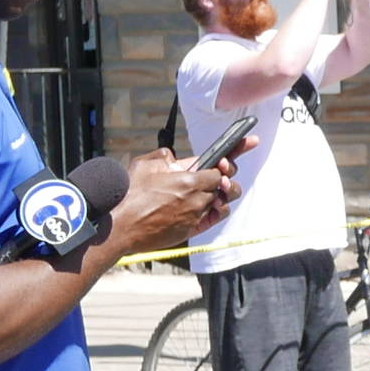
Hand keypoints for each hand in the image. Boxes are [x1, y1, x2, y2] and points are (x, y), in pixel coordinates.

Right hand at [107, 138, 251, 256]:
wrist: (120, 226)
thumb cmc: (129, 195)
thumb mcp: (144, 165)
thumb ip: (164, 156)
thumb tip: (174, 158)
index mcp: (189, 180)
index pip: (221, 168)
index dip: (231, 156)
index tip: (249, 141)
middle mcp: (196, 199)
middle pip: (226, 185)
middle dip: (226, 177)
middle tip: (220, 172)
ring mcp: (195, 216)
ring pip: (221, 202)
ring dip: (219, 194)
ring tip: (209, 189)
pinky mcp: (191, 230)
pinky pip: (213, 218)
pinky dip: (215, 210)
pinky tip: (210, 205)